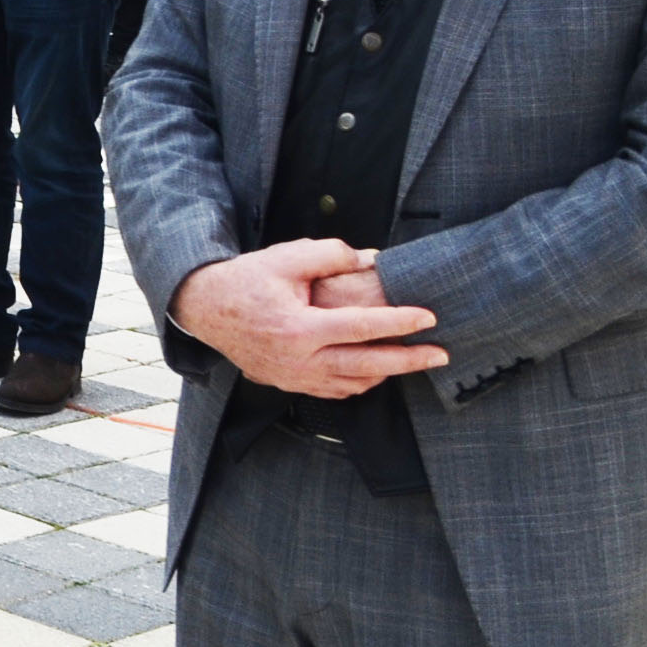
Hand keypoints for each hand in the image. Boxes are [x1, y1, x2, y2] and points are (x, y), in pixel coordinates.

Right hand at [171, 241, 447, 398]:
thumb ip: (330, 255)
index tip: (428, 317)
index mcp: (300, 327)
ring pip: (355, 383)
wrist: (205, 309)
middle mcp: (300, 359)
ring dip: (388, 373)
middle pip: (368, 364)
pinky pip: (336, 391)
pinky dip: (361, 382)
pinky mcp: (290, 384)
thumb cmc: (245, 281)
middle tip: (441, 354)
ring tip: (413, 360)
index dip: (399, 321)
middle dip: (410, 360)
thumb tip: (371, 260)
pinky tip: (375, 370)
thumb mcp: (285, 258)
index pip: (362, 326)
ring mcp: (295, 377)